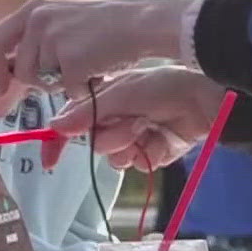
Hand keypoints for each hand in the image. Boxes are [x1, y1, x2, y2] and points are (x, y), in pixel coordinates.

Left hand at [0, 0, 195, 113]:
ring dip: (62, 84)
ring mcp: (53, 39)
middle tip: (63, 76)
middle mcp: (37, 21)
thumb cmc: (104, 27)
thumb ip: (35, 43)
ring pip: (42, 83)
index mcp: (32, 10)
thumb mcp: (62, 23)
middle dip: (38, 81)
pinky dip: (82, 88)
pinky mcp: (70, 59)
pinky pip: (66, 89)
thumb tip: (8, 76)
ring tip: (85, 64)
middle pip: (21, 70)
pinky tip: (96, 70)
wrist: (140, 23)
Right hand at [42, 67, 228, 170]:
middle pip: (95, 144)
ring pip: (115, 158)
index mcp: (102, 101)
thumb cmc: (160, 86)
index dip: (58, 143)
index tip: (50, 161)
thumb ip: (86, 112)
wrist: (201, 98)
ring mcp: (133, 139)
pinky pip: (137, 164)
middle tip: (132, 122)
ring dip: (130, 145)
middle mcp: (114, 121)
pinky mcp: (151, 154)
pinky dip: (148, 153)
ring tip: (148, 127)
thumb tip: (55, 126)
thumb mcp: (119, 93)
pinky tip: (160, 138)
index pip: (71, 125)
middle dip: (112, 136)